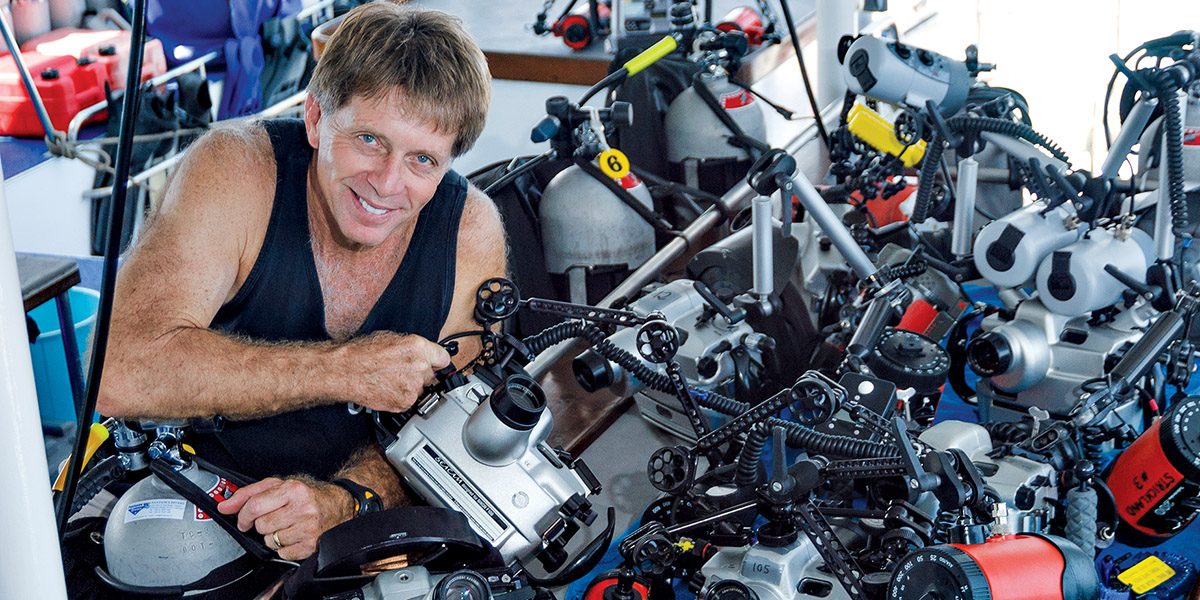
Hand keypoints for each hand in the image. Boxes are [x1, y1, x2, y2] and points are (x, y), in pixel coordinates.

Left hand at [216, 476, 352, 560]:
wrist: (339, 505)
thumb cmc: (307, 495)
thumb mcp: (279, 486)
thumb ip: (249, 494)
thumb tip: (224, 506)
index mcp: (293, 490)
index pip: (255, 506)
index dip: (243, 516)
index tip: (243, 520)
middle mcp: (302, 508)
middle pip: (261, 526)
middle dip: (263, 524)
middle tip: (274, 518)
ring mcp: (308, 528)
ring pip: (270, 541)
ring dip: (274, 536)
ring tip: (287, 526)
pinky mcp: (311, 545)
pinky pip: (282, 553)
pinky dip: (285, 548)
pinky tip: (294, 536)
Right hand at [337, 332, 451, 411]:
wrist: (345, 371)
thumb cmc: (362, 353)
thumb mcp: (392, 338)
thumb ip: (412, 347)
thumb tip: (422, 353)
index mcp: (419, 348)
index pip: (444, 358)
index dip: (437, 362)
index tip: (435, 365)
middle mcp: (420, 367)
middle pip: (432, 375)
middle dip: (421, 375)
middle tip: (403, 372)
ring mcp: (413, 387)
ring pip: (421, 390)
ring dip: (411, 387)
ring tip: (391, 381)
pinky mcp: (404, 402)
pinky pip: (410, 401)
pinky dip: (401, 398)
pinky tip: (387, 390)